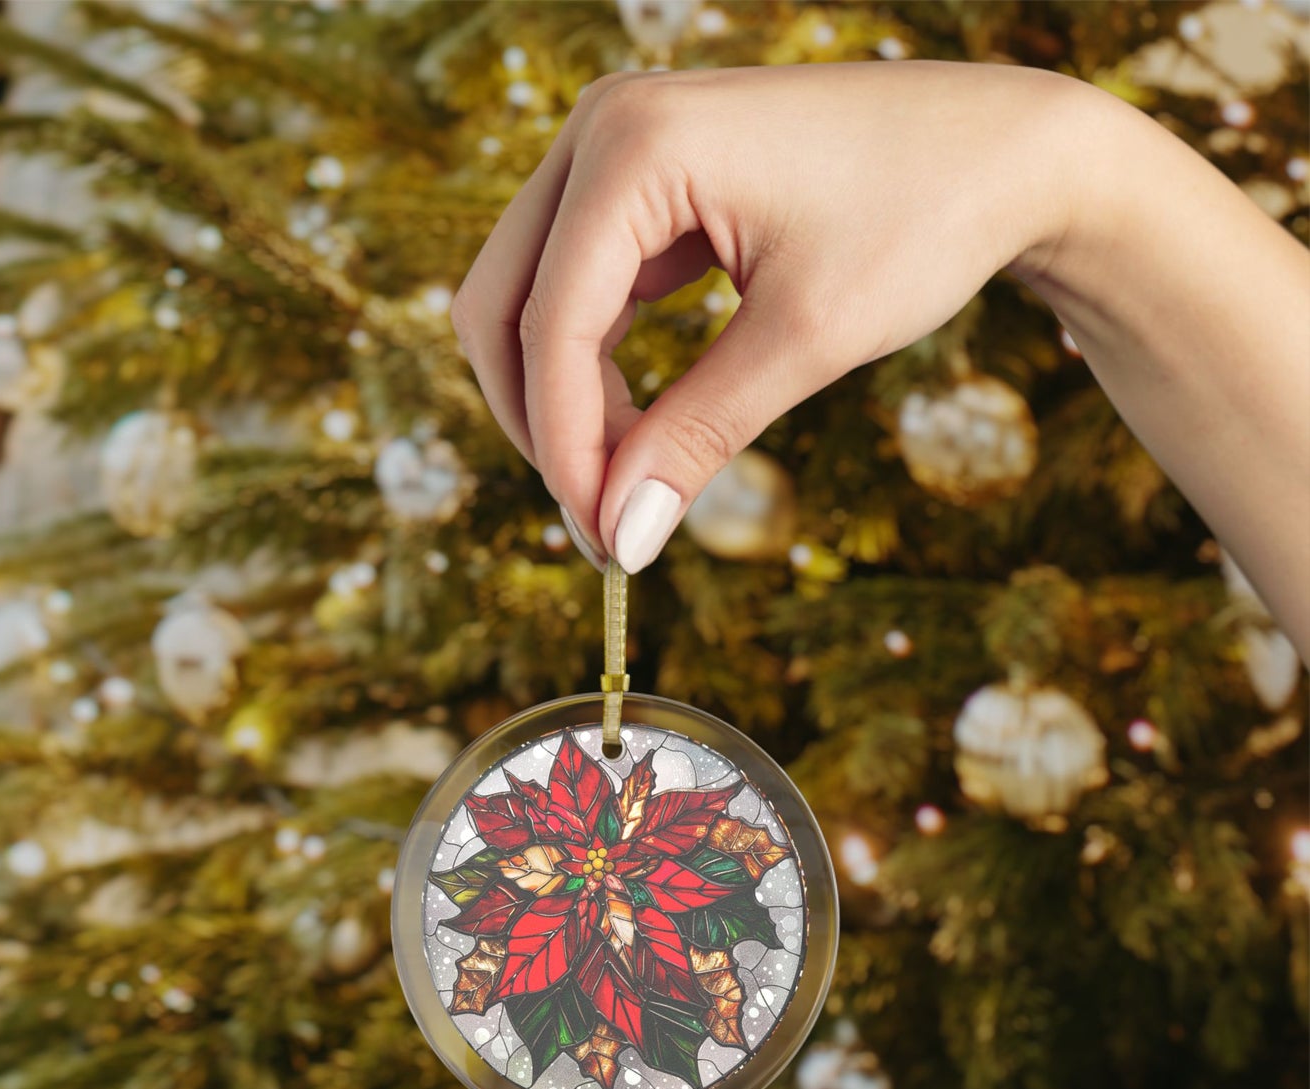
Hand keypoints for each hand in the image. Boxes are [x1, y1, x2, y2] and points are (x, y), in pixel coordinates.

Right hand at [450, 61, 1086, 571]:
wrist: (1006, 152)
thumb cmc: (923, 218)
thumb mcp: (804, 341)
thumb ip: (697, 437)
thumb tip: (621, 537)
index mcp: (635, 146)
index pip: (550, 325)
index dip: (565, 447)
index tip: (604, 540)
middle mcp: (604, 130)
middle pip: (501, 306)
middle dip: (542, 424)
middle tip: (602, 522)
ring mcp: (618, 151)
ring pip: (530, 302)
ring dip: (563, 402)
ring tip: (628, 486)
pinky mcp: (643, 184)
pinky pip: (580, 290)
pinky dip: (596, 369)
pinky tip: (642, 429)